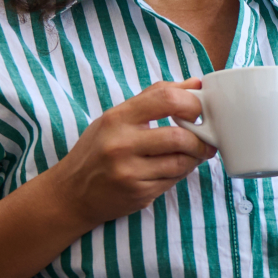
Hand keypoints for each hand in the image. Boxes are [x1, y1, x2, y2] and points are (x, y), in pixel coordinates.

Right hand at [40, 79, 216, 230]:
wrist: (71, 193)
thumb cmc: (96, 150)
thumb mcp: (116, 117)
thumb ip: (154, 98)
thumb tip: (194, 83)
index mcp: (117, 118)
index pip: (166, 99)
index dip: (192, 103)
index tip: (199, 110)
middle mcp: (121, 144)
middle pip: (179, 136)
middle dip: (200, 138)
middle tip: (206, 138)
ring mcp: (130, 172)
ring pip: (181, 162)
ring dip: (195, 157)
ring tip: (195, 152)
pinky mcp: (138, 194)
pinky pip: (173, 181)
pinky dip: (181, 173)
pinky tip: (175, 168)